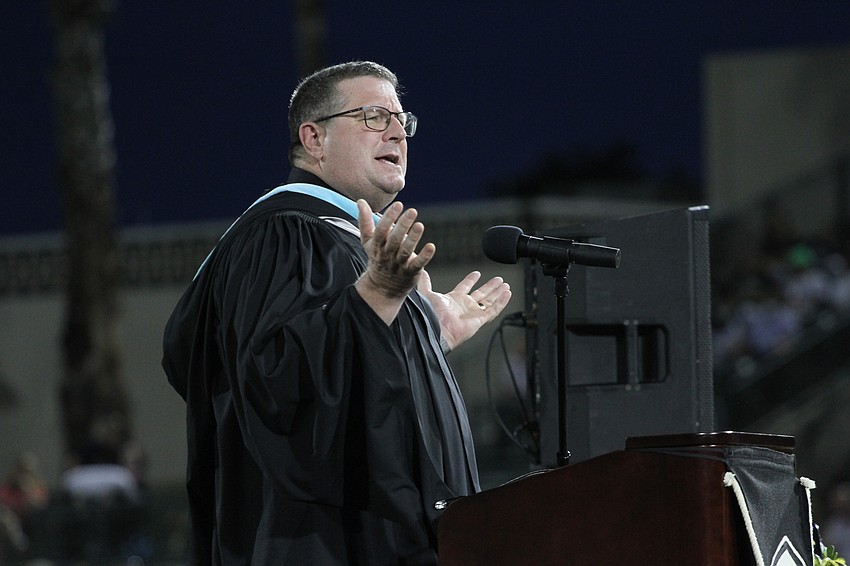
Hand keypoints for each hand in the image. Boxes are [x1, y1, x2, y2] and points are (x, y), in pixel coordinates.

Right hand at [355, 200, 435, 323]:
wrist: (382, 288)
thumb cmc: (377, 258)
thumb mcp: (368, 241)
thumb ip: (365, 221)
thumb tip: (361, 202)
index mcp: (377, 246)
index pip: (381, 231)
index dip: (389, 218)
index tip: (398, 205)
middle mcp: (387, 255)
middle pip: (394, 240)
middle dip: (402, 225)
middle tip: (412, 211)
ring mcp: (399, 264)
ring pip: (406, 251)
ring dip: (413, 238)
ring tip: (420, 225)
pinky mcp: (411, 272)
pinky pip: (418, 264)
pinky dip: (424, 256)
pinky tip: (431, 247)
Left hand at [417, 269, 511, 350]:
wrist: (436, 329)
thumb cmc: (430, 314)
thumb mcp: (427, 294)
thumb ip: (425, 283)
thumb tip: (422, 272)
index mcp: (453, 300)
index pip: (465, 287)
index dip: (471, 280)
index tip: (477, 273)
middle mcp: (465, 306)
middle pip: (481, 294)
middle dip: (490, 286)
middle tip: (498, 279)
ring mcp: (473, 313)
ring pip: (489, 301)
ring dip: (498, 293)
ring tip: (505, 285)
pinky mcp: (480, 320)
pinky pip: (494, 310)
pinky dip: (502, 302)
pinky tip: (507, 293)